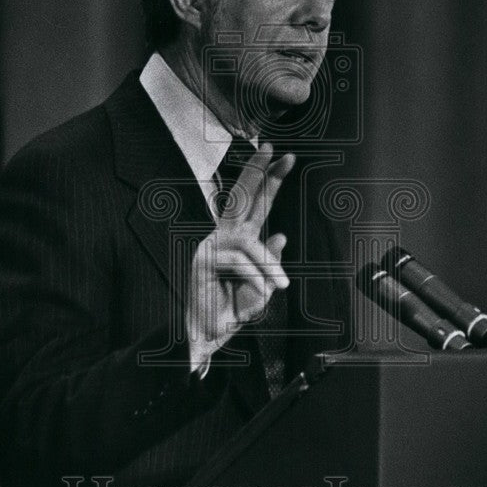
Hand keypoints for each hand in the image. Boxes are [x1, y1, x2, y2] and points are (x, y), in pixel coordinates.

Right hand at [186, 143, 294, 369]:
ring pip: (250, 242)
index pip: (253, 204)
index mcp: (236, 240)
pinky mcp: (204, 260)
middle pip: (242, 198)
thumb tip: (280, 235)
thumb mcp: (261, 286)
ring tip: (279, 286)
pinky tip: (258, 292)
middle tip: (275, 150)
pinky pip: (240, 261)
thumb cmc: (232, 311)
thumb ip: (268, 262)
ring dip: (269, 266)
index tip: (283, 156)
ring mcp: (210, 246)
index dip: (267, 179)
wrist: (208, 336)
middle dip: (259, 172)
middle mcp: (222, 237)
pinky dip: (255, 278)